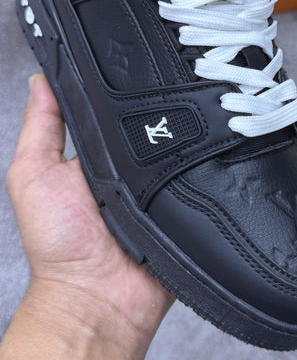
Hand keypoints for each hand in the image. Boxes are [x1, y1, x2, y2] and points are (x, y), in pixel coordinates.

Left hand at [6, 74, 173, 341]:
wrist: (98, 299)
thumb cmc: (59, 245)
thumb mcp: (33, 175)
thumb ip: (42, 128)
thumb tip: (42, 79)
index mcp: (96, 157)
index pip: (113, 110)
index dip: (120, 89)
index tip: (130, 60)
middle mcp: (130, 169)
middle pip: (151, 124)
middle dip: (156, 109)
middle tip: (161, 91)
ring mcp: (160, 186)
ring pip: (180, 146)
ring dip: (179, 138)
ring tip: (176, 128)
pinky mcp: (184, 205)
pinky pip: (200, 178)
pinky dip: (198, 167)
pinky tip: (195, 157)